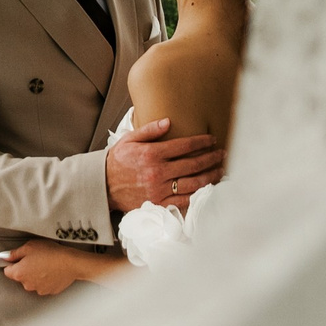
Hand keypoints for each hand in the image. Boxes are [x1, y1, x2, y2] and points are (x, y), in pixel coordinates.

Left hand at [0, 240, 121, 295]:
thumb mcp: (29, 247)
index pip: (7, 270)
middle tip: (36, 258)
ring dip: (36, 275)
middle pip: (20, 277)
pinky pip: (43, 285)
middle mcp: (26, 285)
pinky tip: (53, 271)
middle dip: (25, 269)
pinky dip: (46, 280)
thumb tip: (2, 257)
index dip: (13, 263)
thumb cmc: (50, 252)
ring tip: (46, 265)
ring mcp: (38, 290)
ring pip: (32, 282)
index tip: (22, 257)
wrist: (71, 263)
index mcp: (19, 273)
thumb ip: (14, 253)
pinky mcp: (49, 292)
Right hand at [105, 117, 222, 212]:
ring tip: (221, 170)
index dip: (202, 142)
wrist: (102, 186)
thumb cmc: (117, 161)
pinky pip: (183, 201)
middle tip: (223, 153)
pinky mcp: (158, 204)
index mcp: (152, 154)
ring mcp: (159, 190)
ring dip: (210, 176)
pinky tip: (208, 189)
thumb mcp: (129, 139)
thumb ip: (149, 130)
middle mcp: (158, 173)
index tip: (212, 139)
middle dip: (211, 158)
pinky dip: (198, 195)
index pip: (184, 146)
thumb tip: (169, 121)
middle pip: (193, 165)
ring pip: (193, 184)